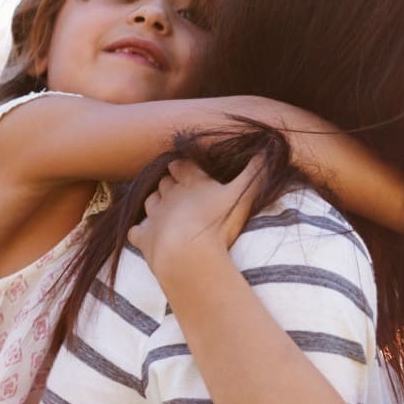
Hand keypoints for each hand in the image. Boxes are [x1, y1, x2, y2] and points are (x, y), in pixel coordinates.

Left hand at [130, 157, 265, 278]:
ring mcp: (154, 216)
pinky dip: (140, 230)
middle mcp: (169, 195)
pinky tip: (146, 234)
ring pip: (150, 201)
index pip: (182, 166)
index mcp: (191, 183)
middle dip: (169, 183)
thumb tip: (268, 149)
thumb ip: (255, 173)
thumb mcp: (243, 195)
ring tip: (165, 209)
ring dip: (155, 202)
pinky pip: (136, 230)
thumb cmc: (217, 223)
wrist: (188, 255)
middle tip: (178, 189)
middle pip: (164, 182)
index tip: (186, 167)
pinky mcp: (144, 238)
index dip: (183, 166)